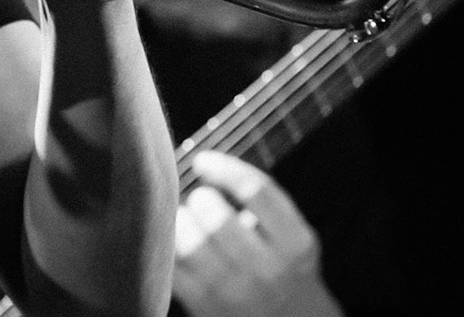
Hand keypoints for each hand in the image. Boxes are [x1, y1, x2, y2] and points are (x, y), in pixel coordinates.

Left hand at [172, 150, 343, 316]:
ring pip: (190, 243)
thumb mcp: (292, 235)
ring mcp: (236, 292)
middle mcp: (269, 270)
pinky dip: (167, 246)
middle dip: (200, 199)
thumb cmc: (283, 267)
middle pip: (217, 217)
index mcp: (296, 243)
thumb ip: (262, 202)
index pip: (255, 190)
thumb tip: (205, 164)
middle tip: (201, 201)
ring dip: (181, 222)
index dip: (223, 168)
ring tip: (187, 220)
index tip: (203, 160)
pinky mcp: (206, 307)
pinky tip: (176, 240)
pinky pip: (173, 267)